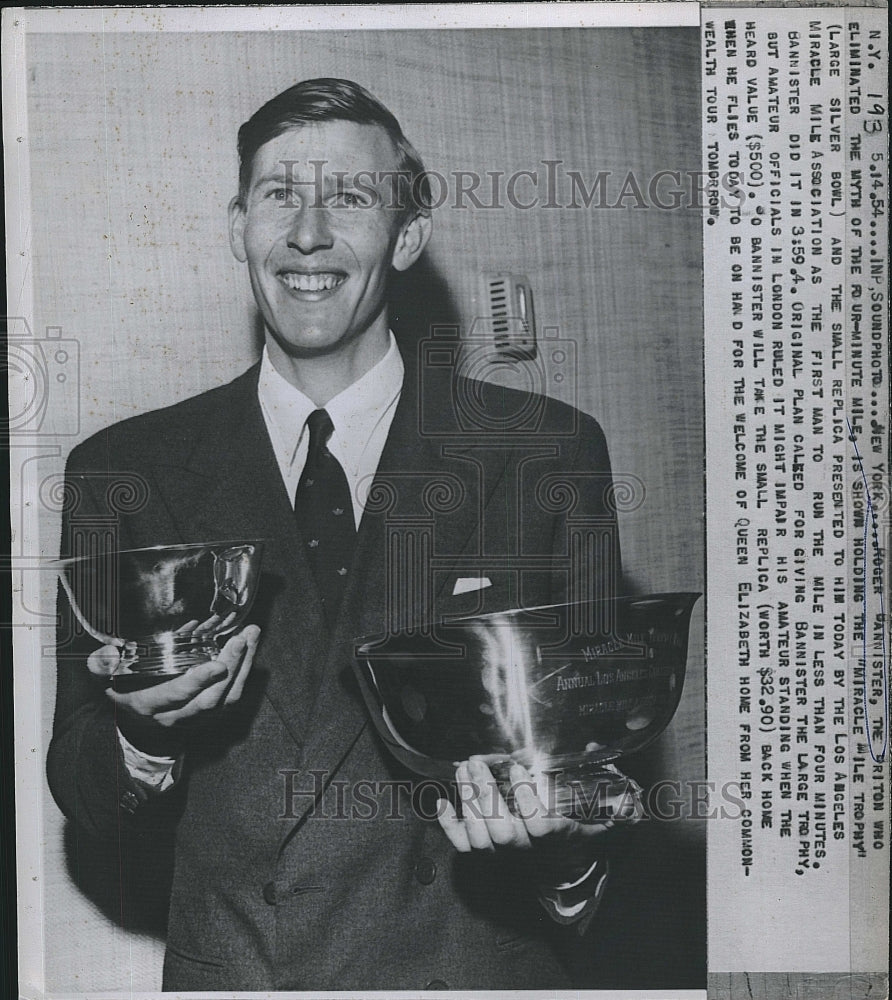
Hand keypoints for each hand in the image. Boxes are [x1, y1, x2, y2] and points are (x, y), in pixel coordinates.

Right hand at [87, 625, 260, 754]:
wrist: (140, 726)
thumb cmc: (125, 692)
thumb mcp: (105, 680)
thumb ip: (102, 665)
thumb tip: (106, 653)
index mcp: (149, 706)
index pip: (176, 696)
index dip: (197, 682)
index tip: (217, 664)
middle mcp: (177, 716)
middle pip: (211, 698)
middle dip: (230, 667)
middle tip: (241, 639)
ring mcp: (198, 717)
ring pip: (228, 697)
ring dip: (243, 665)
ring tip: (251, 634)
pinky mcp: (214, 711)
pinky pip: (235, 693)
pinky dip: (245, 668)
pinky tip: (249, 643)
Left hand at [437, 755, 639, 884]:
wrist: (565, 864)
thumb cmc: (581, 829)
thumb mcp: (603, 812)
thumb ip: (610, 791)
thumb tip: (604, 756)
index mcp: (558, 838)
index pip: (541, 828)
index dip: (529, 802)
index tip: (520, 770)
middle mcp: (528, 850)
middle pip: (502, 832)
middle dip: (486, 796)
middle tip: (477, 762)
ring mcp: (504, 854)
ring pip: (479, 838)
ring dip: (467, 802)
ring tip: (464, 770)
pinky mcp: (487, 854)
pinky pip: (463, 847)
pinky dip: (448, 827)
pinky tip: (440, 803)